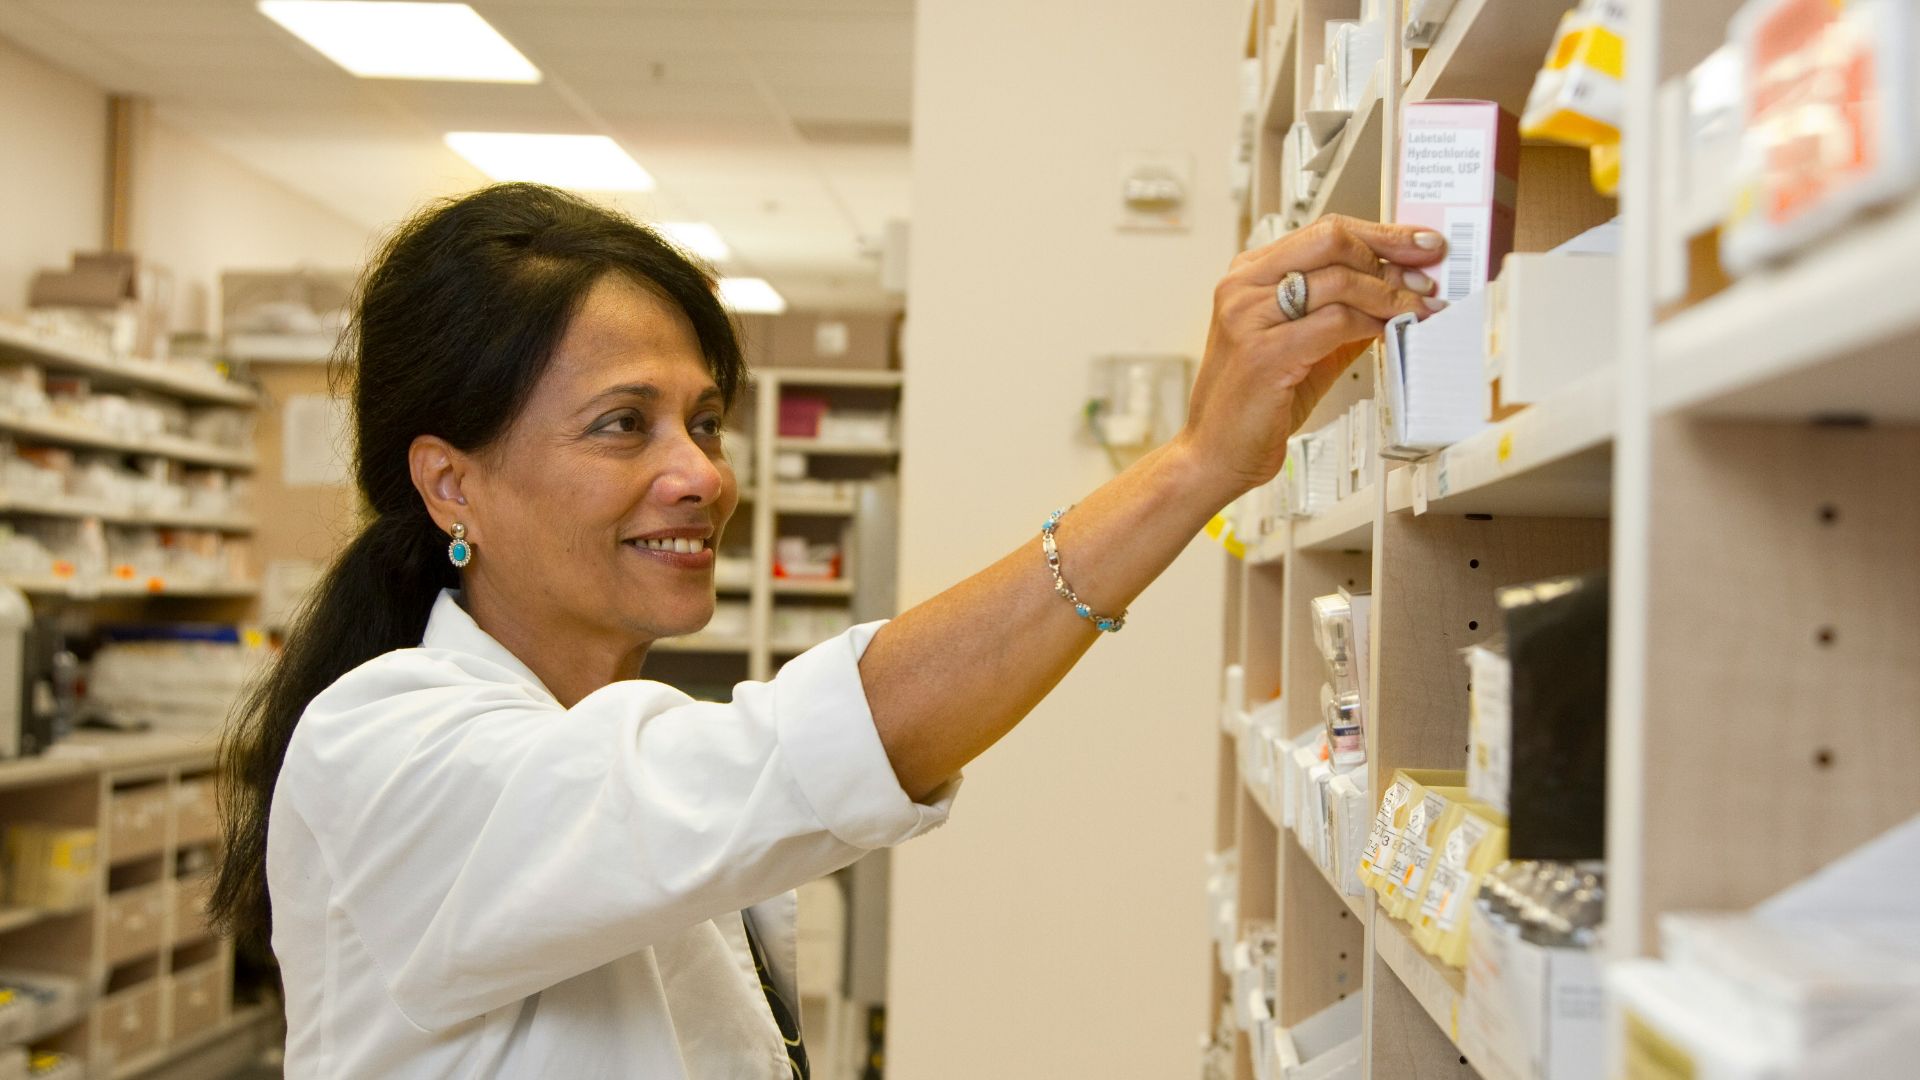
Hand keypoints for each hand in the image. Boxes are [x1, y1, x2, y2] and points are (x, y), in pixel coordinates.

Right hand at [1178, 214, 1448, 498]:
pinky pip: (1335, 323)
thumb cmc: (1255, 404)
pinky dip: (1372, 325)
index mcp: (1248, 276)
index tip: (1420, 244)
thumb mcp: (1304, 346)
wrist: (1215, 454)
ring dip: (1391, 295)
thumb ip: (1342, 314)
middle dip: (1390, 252)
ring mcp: (1248, 318)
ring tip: (1418, 310)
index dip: (1381, 233)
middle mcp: (1243, 288)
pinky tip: (1388, 333)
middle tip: (1424, 277)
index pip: (1323, 232)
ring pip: (1340, 281)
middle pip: (1331, 240)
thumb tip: (1398, 290)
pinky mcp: (1264, 353)